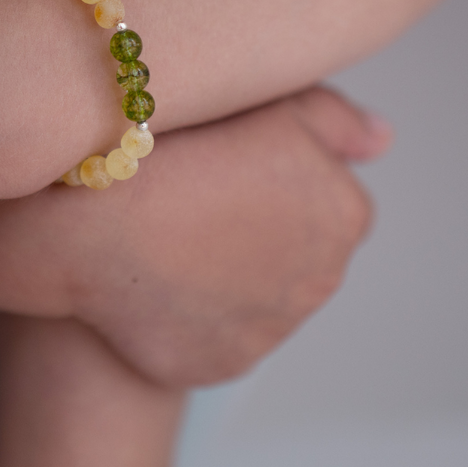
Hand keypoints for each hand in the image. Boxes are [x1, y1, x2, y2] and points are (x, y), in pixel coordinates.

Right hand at [0, 87, 388, 386]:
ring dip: (227, 269)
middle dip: (257, 224)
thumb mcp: (261, 103)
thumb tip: (384, 141)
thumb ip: (331, 117)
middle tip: (192, 198)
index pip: (329, 191)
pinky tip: (153, 278)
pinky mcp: (223, 363)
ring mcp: (272, 330)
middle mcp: (323, 279)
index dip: (274, 172)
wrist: (83, 225)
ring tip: (167, 238)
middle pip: (297, 244)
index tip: (225, 163)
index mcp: (344, 212)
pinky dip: (194, 309)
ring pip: (258, 289)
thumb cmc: (167, 149)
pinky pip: (217, 330)